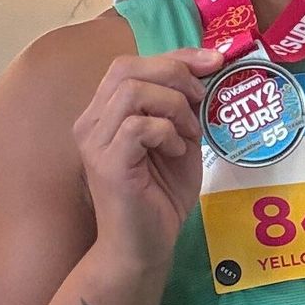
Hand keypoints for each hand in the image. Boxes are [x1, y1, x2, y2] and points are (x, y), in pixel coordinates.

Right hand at [74, 45, 224, 274]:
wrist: (142, 249)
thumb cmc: (159, 199)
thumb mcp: (178, 142)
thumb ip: (183, 109)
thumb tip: (206, 72)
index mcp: (105, 113)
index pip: (132, 64)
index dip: (175, 56)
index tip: (213, 60)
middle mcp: (91, 122)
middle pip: (126, 68)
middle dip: (174, 73)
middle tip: (201, 98)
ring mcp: (95, 142)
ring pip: (133, 92)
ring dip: (173, 107)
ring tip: (188, 134)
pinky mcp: (107, 164)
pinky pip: (138, 126)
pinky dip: (167, 132)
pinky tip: (177, 152)